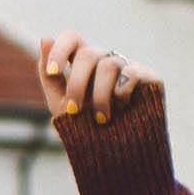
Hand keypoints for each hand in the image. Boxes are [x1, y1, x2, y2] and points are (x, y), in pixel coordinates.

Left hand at [37, 32, 157, 126]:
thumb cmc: (86, 130)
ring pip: (108, 65)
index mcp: (84, 64)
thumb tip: (45, 38)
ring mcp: (128, 66)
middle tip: (74, 110)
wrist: (117, 156)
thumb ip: (49, 75)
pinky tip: (123, 108)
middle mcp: (106, 60)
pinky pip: (130, 74)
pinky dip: (121, 93)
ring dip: (99, 96)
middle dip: (77, 84)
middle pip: (88, 54)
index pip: (72, 39)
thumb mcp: (60, 105)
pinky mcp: (148, 77)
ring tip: (102, 119)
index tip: (54, 72)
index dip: (61, 49)